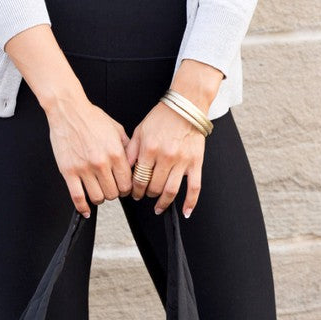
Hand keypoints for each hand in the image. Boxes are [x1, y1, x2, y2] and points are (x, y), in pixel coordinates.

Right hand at [46, 94, 132, 217]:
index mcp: (115, 153)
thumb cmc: (91, 118)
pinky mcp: (69, 172)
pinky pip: (77, 197)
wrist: (68, 110)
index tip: (123, 187)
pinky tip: (86, 210)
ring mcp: (84, 169)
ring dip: (99, 198)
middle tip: (110, 188)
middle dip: (113, 193)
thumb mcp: (117, 130)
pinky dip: (82, 207)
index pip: (127, 184)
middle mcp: (101, 163)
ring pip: (97, 198)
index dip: (127, 189)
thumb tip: (134, 165)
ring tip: (98, 191)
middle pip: (113, 194)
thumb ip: (127, 149)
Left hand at [124, 100, 206, 217]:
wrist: (186, 105)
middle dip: (147, 195)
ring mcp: (182, 161)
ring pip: (171, 191)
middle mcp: (166, 157)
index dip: (135, 190)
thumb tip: (125, 171)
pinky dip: (190, 202)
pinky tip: (185, 212)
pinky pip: (194, 187)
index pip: (139, 179)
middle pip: (154, 187)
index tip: (134, 193)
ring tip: (158, 207)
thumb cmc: (162, 118)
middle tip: (145, 196)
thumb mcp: (140, 131)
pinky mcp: (196, 163)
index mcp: (150, 149)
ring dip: (163, 202)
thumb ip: (131, 151)